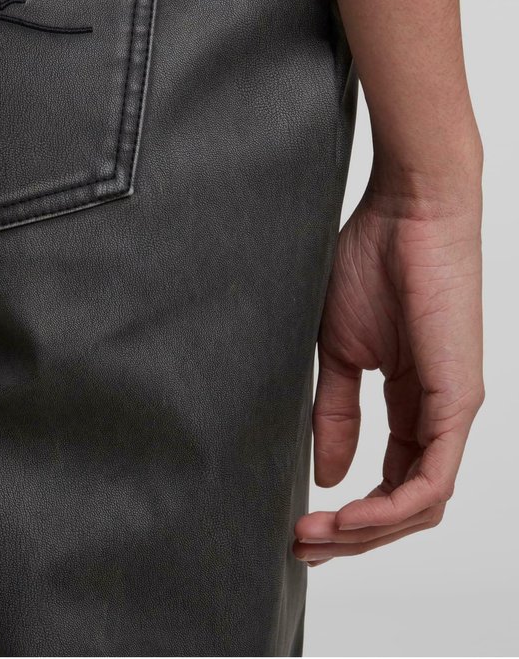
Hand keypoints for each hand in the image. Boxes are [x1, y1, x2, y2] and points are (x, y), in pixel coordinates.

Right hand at [293, 160, 484, 563]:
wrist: (408, 211)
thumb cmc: (373, 261)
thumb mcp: (339, 350)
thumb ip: (335, 412)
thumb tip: (327, 473)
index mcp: (413, 402)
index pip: (390, 481)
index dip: (347, 515)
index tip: (298, 524)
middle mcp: (439, 416)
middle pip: (405, 506)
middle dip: (352, 537)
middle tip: (302, 546)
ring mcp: (453, 412)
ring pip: (421, 506)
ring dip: (367, 532)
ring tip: (317, 536)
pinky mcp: (459, 402)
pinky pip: (432, 480)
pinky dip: (390, 507)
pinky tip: (349, 515)